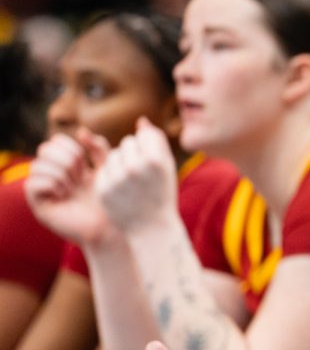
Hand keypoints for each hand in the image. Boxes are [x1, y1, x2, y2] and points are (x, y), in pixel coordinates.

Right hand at [25, 131, 112, 244]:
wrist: (111, 227)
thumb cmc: (111, 200)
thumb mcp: (109, 168)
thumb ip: (99, 148)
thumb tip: (81, 131)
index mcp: (67, 166)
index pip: (55, 141)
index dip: (71, 148)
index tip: (87, 166)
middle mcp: (52, 175)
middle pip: (45, 149)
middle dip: (67, 160)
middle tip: (80, 177)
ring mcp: (44, 190)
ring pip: (37, 164)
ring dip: (61, 173)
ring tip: (73, 188)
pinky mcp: (38, 205)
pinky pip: (32, 183)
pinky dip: (52, 185)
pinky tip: (64, 196)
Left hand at [95, 118, 178, 233]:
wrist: (151, 227)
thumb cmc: (162, 193)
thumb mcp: (167, 167)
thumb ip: (156, 141)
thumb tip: (140, 121)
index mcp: (156, 160)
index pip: (142, 136)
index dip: (147, 148)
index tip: (152, 163)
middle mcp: (136, 168)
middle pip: (126, 143)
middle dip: (132, 153)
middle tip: (141, 172)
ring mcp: (118, 179)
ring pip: (112, 155)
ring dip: (120, 163)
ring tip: (131, 180)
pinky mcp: (103, 189)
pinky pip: (103, 169)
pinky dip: (110, 175)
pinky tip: (121, 189)